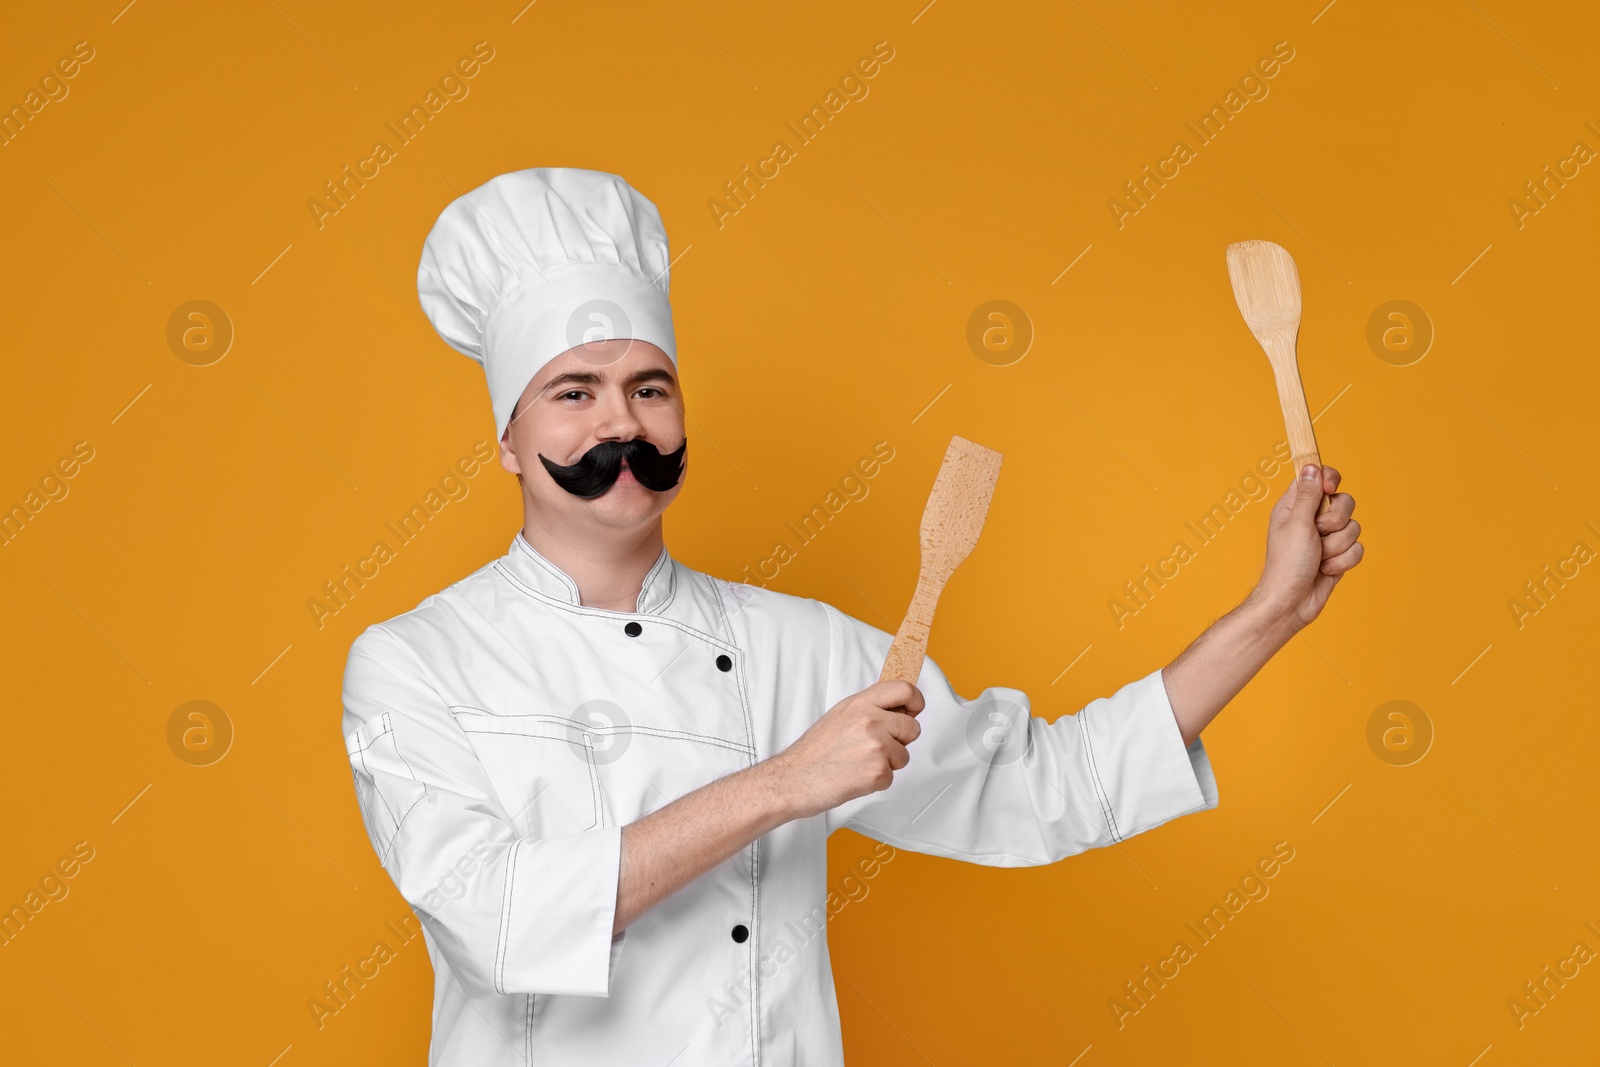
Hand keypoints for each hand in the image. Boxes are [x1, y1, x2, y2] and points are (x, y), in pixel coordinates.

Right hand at [768, 680, 924, 820]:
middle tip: (876, 747)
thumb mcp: (840, 715)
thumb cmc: (814, 751)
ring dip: (887, 763)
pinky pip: (892, 777)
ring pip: (903, 756)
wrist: (795, 778)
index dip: (916, 701)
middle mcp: (871, 721)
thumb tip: (898, 708)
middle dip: (900, 741)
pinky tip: (855, 776)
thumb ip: (869, 708)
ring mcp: (876, 746)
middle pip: (912, 728)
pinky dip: (877, 781)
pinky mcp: (878, 772)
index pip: (905, 690)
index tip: (914, 710)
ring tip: (859, 763)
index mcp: (861, 704)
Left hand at [1253, 463, 1363, 632]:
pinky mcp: (1338, 555)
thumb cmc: (1286, 564)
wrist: (1292, 602)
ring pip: (1354, 527)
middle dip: (1336, 520)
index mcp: (1295, 506)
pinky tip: (1325, 570)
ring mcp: (1327, 537)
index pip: (1319, 478)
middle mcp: (1312, 519)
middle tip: (1318, 533)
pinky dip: (1343, 561)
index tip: (1330, 488)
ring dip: (1337, 546)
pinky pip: (1358, 548)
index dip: (1329, 479)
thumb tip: (1312, 466)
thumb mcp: (1296, 524)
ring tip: (1318, 558)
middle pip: (1344, 501)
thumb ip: (1308, 495)